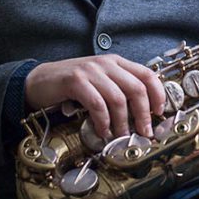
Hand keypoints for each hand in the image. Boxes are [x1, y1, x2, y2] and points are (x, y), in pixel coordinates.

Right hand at [24, 55, 164, 138]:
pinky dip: (103, 121)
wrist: (38, 81)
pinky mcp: (75, 81)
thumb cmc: (71, 85)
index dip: (158, 94)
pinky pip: (97, 104)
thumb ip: (119, 90)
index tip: (159, 112)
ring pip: (118, 99)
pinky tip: (102, 130)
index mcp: (116, 62)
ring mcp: (91, 71)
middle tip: (143, 132)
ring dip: (122, 122)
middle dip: (143, 114)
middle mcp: (106, 64)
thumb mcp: (100, 82)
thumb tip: (141, 113)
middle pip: (136, 88)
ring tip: (120, 136)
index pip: (147, 74)